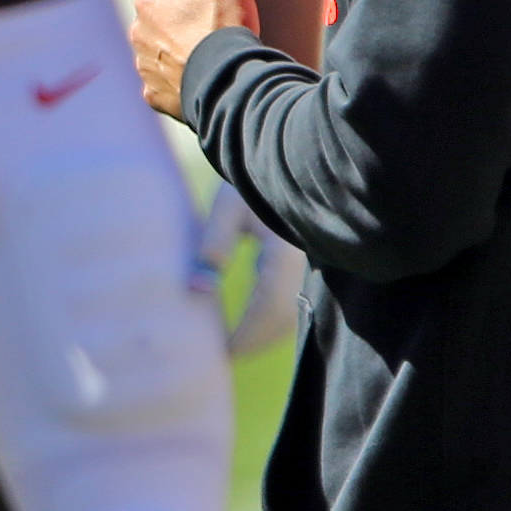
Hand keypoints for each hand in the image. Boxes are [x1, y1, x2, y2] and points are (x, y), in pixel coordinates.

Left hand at [125, 0, 260, 119]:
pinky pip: (159, 82)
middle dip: (169, 8)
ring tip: (200, 45)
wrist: (228, 85)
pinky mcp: (156, 96)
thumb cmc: (225, 25)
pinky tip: (195, 76)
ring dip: (170, 43)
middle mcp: (139, 32)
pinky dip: (173, 76)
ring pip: (152, 48)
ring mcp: (144, 66)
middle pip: (148, 11)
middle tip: (198, 10)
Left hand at [197, 176, 305, 357]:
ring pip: (293, 310)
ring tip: (236, 342)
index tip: (223, 351)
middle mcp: (305, 259)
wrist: (290, 156)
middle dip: (256, 340)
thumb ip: (212, 244)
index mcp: (285, 248)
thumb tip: (196, 290)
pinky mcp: (311, 259)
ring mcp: (313, 260)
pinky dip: (274, 316)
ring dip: (266, 331)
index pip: (267, 305)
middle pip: (283, 316)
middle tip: (225, 354)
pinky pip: (295, 298)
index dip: (246, 334)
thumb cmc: (252, 179)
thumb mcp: (228, 205)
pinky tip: (253, 319)